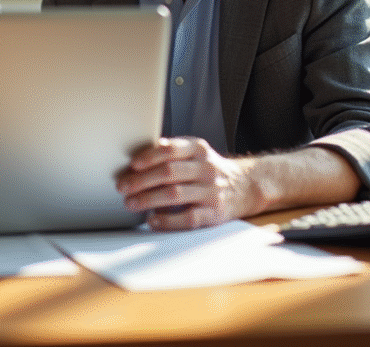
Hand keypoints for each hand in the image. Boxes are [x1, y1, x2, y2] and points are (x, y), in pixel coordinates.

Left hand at [117, 137, 257, 229]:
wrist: (246, 186)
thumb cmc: (209, 170)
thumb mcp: (195, 153)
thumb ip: (171, 154)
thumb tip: (135, 161)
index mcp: (198, 149)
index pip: (171, 149)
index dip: (149, 156)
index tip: (132, 165)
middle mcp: (206, 168)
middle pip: (169, 172)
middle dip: (142, 180)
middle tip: (123, 187)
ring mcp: (211, 191)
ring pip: (175, 194)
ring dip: (149, 199)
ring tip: (130, 203)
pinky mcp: (214, 213)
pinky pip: (188, 218)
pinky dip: (168, 220)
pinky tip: (152, 220)